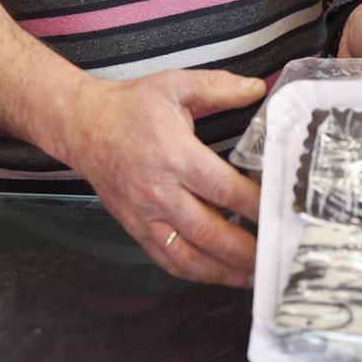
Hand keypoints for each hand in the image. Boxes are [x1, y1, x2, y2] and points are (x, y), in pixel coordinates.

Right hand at [53, 70, 265, 287]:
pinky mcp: (135, 227)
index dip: (255, 206)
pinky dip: (194, 273)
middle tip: (276, 257)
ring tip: (254, 276)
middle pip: (209, 232)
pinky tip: (218, 274)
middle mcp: (159, 191)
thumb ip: (219, 87)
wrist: (81, 125)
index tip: (281, 214)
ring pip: (188, 256)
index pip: (223, 189)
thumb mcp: (175, 85)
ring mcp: (144, 215)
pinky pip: (167, 259)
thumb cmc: (130, 106)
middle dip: (245, 250)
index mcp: (174, 154)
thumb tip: (257, 88)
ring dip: (223, 272)